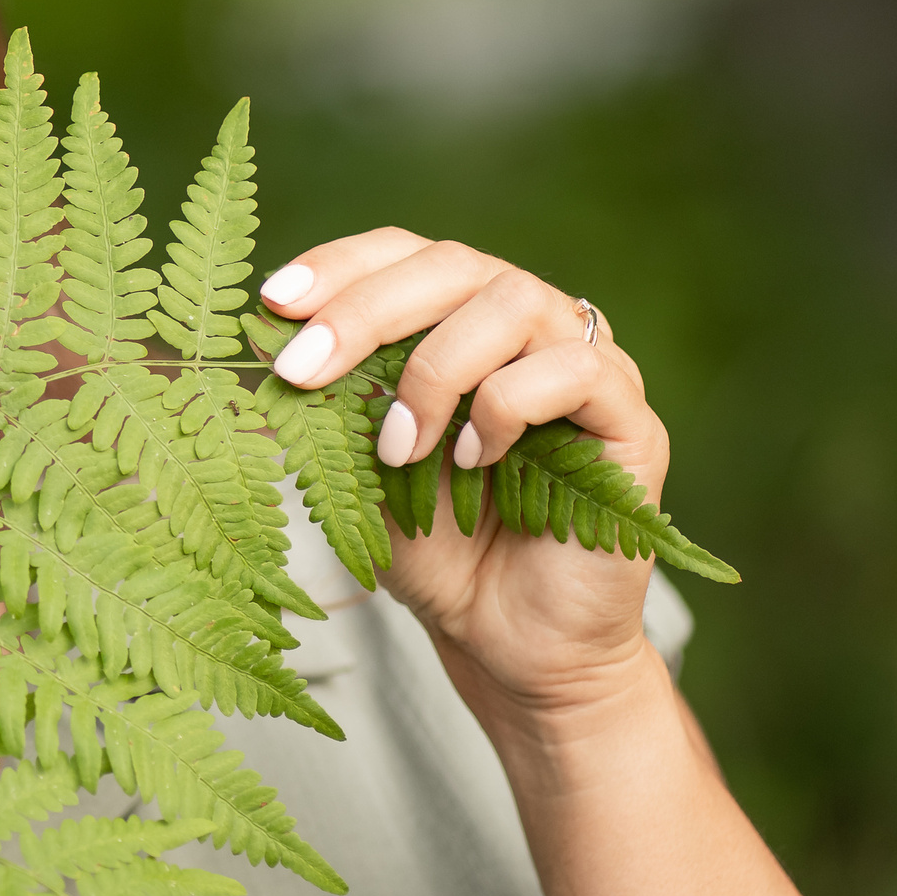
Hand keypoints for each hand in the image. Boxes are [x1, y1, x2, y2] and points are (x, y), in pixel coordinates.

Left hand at [259, 227, 669, 724]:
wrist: (503, 640)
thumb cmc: (433, 546)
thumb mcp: (358, 462)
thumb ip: (333, 398)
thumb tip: (263, 339)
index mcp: (464, 321)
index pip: (406, 254)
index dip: (339, 266)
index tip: (271, 302)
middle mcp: (532, 328)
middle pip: (454, 264)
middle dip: (364, 309)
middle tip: (302, 368)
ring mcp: (590, 367)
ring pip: (514, 302)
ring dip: (434, 370)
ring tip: (397, 448)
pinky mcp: (632, 423)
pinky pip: (576, 370)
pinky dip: (505, 407)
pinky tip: (472, 461)